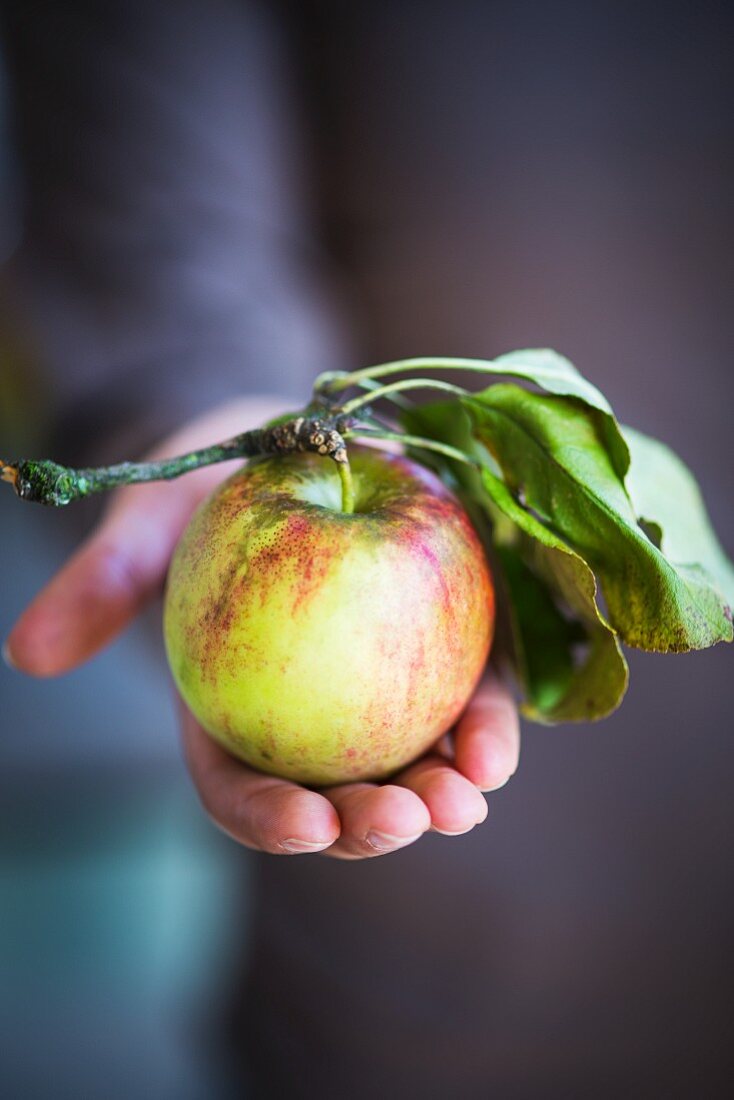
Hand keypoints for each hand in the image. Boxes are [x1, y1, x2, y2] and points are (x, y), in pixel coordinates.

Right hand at [5, 399, 519, 858]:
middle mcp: (306, 714)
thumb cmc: (211, 483)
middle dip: (370, 824)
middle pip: (333, 794)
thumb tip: (26, 652)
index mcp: (229, 705)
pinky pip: (461, 701)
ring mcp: (374, 688)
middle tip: (407, 818)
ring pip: (406, 764)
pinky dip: (482, 729)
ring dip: (439, 794)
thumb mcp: (152, 520)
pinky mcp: (435, 649)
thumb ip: (104, 582)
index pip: (240, 784)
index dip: (268, 817)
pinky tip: (496, 745)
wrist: (293, 438)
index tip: (307, 825)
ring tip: (468, 798)